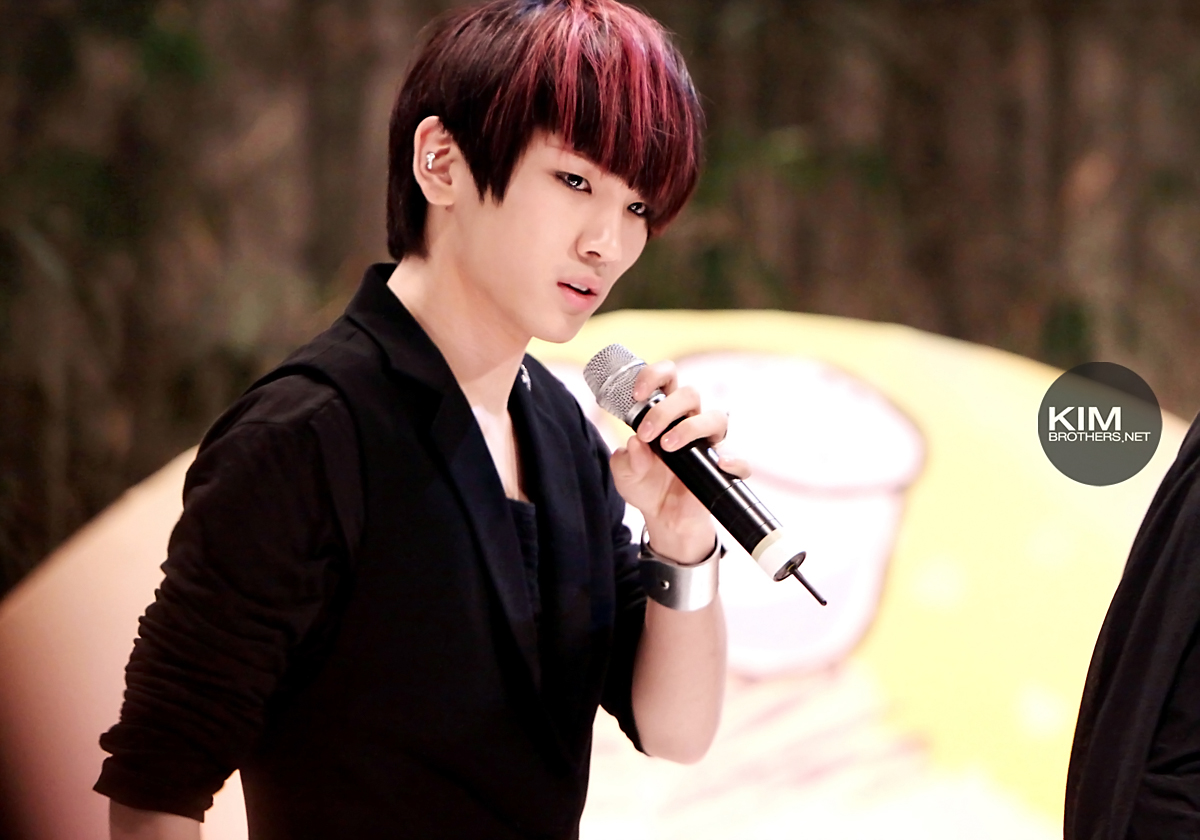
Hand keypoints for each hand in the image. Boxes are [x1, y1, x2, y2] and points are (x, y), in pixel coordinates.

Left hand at [609, 360, 749, 563]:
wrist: (662, 517)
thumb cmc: (644, 485)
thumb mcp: (624, 474)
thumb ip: (626, 459)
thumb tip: (635, 444)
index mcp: (665, 413)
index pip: (667, 378)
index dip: (653, 376)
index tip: (636, 394)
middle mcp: (689, 421)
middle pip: (690, 393)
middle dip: (665, 409)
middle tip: (647, 434)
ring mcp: (708, 443)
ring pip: (716, 417)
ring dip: (690, 428)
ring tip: (667, 447)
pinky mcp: (722, 468)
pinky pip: (740, 461)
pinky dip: (733, 461)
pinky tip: (719, 464)